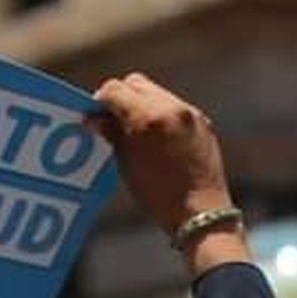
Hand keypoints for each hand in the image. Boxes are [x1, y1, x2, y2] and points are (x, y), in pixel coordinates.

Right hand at [87, 73, 236, 237]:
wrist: (201, 214)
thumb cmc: (159, 197)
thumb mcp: (127, 167)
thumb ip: (112, 136)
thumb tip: (94, 118)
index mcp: (147, 119)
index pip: (115, 90)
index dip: (101, 101)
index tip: (95, 115)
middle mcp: (169, 108)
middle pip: (136, 83)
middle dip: (121, 97)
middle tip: (113, 119)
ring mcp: (188, 112)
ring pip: (157, 92)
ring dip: (143, 104)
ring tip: (136, 130)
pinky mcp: (202, 121)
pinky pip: (175, 107)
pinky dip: (162, 115)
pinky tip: (158, 138)